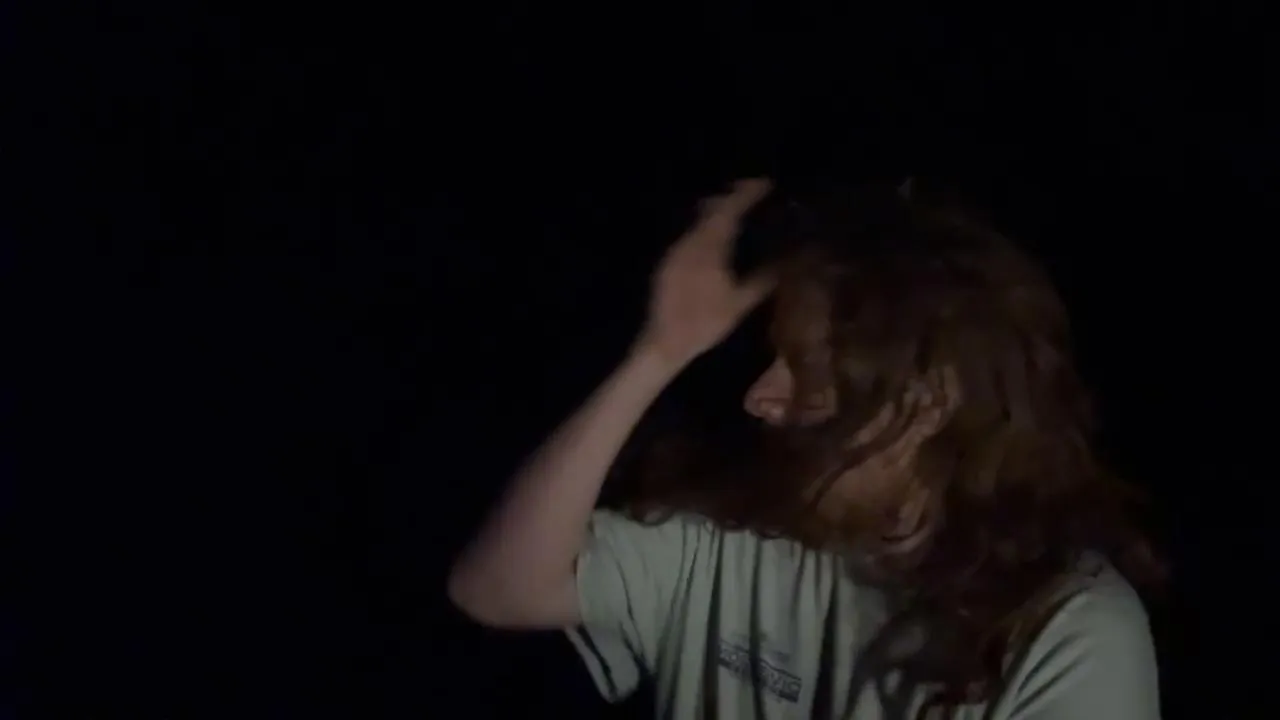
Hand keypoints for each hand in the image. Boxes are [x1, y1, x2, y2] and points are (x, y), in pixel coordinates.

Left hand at [636, 179, 776, 367]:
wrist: (665, 341)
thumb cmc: (705, 324)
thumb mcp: (740, 303)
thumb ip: (764, 279)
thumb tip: (788, 262)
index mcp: (709, 248)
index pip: (729, 210)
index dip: (746, 194)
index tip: (764, 183)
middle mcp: (690, 242)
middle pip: (711, 209)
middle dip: (732, 198)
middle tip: (753, 193)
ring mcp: (676, 250)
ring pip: (699, 221)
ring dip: (718, 212)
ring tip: (739, 211)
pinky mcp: (668, 261)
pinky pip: (690, 235)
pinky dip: (706, 228)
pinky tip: (717, 238)